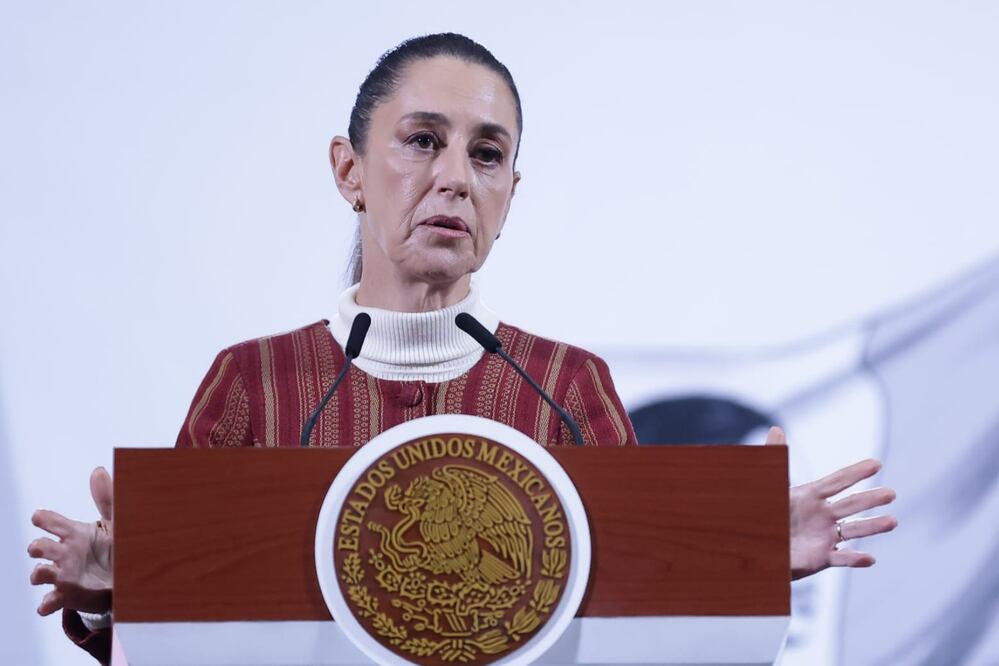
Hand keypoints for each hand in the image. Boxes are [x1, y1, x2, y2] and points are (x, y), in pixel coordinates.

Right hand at [28, 467, 113, 614]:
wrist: (125, 578)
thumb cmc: (115, 547)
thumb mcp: (115, 522)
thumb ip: (107, 498)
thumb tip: (97, 471)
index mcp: (75, 533)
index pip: (51, 521)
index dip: (43, 518)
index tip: (39, 517)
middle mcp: (65, 553)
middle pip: (38, 547)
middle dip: (36, 547)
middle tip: (40, 548)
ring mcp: (63, 575)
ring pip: (39, 573)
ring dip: (37, 573)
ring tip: (41, 573)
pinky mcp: (68, 595)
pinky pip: (50, 601)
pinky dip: (45, 603)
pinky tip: (47, 604)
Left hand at [765, 427, 897, 579]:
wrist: (759, 544)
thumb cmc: (765, 512)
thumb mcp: (770, 484)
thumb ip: (774, 457)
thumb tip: (776, 428)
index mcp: (811, 495)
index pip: (837, 481)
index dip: (855, 473)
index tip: (876, 463)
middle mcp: (823, 515)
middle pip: (851, 504)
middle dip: (870, 499)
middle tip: (891, 493)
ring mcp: (824, 536)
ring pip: (853, 530)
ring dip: (873, 526)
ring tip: (892, 521)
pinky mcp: (821, 558)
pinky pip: (841, 559)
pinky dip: (855, 559)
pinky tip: (870, 558)